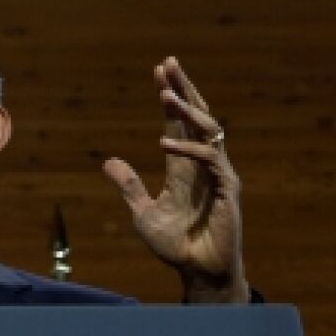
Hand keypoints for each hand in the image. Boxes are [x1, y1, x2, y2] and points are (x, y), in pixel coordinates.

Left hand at [102, 57, 248, 303]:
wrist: (198, 272)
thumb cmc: (175, 246)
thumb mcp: (143, 213)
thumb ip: (130, 186)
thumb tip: (109, 162)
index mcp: (184, 166)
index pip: (178, 122)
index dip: (170, 95)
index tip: (159, 70)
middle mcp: (202, 164)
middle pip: (196, 116)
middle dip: (182, 88)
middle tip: (169, 64)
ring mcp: (217, 174)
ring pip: (207, 129)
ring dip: (186, 110)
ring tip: (164, 95)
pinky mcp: (227, 188)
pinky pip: (210, 159)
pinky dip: (188, 149)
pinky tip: (164, 143)